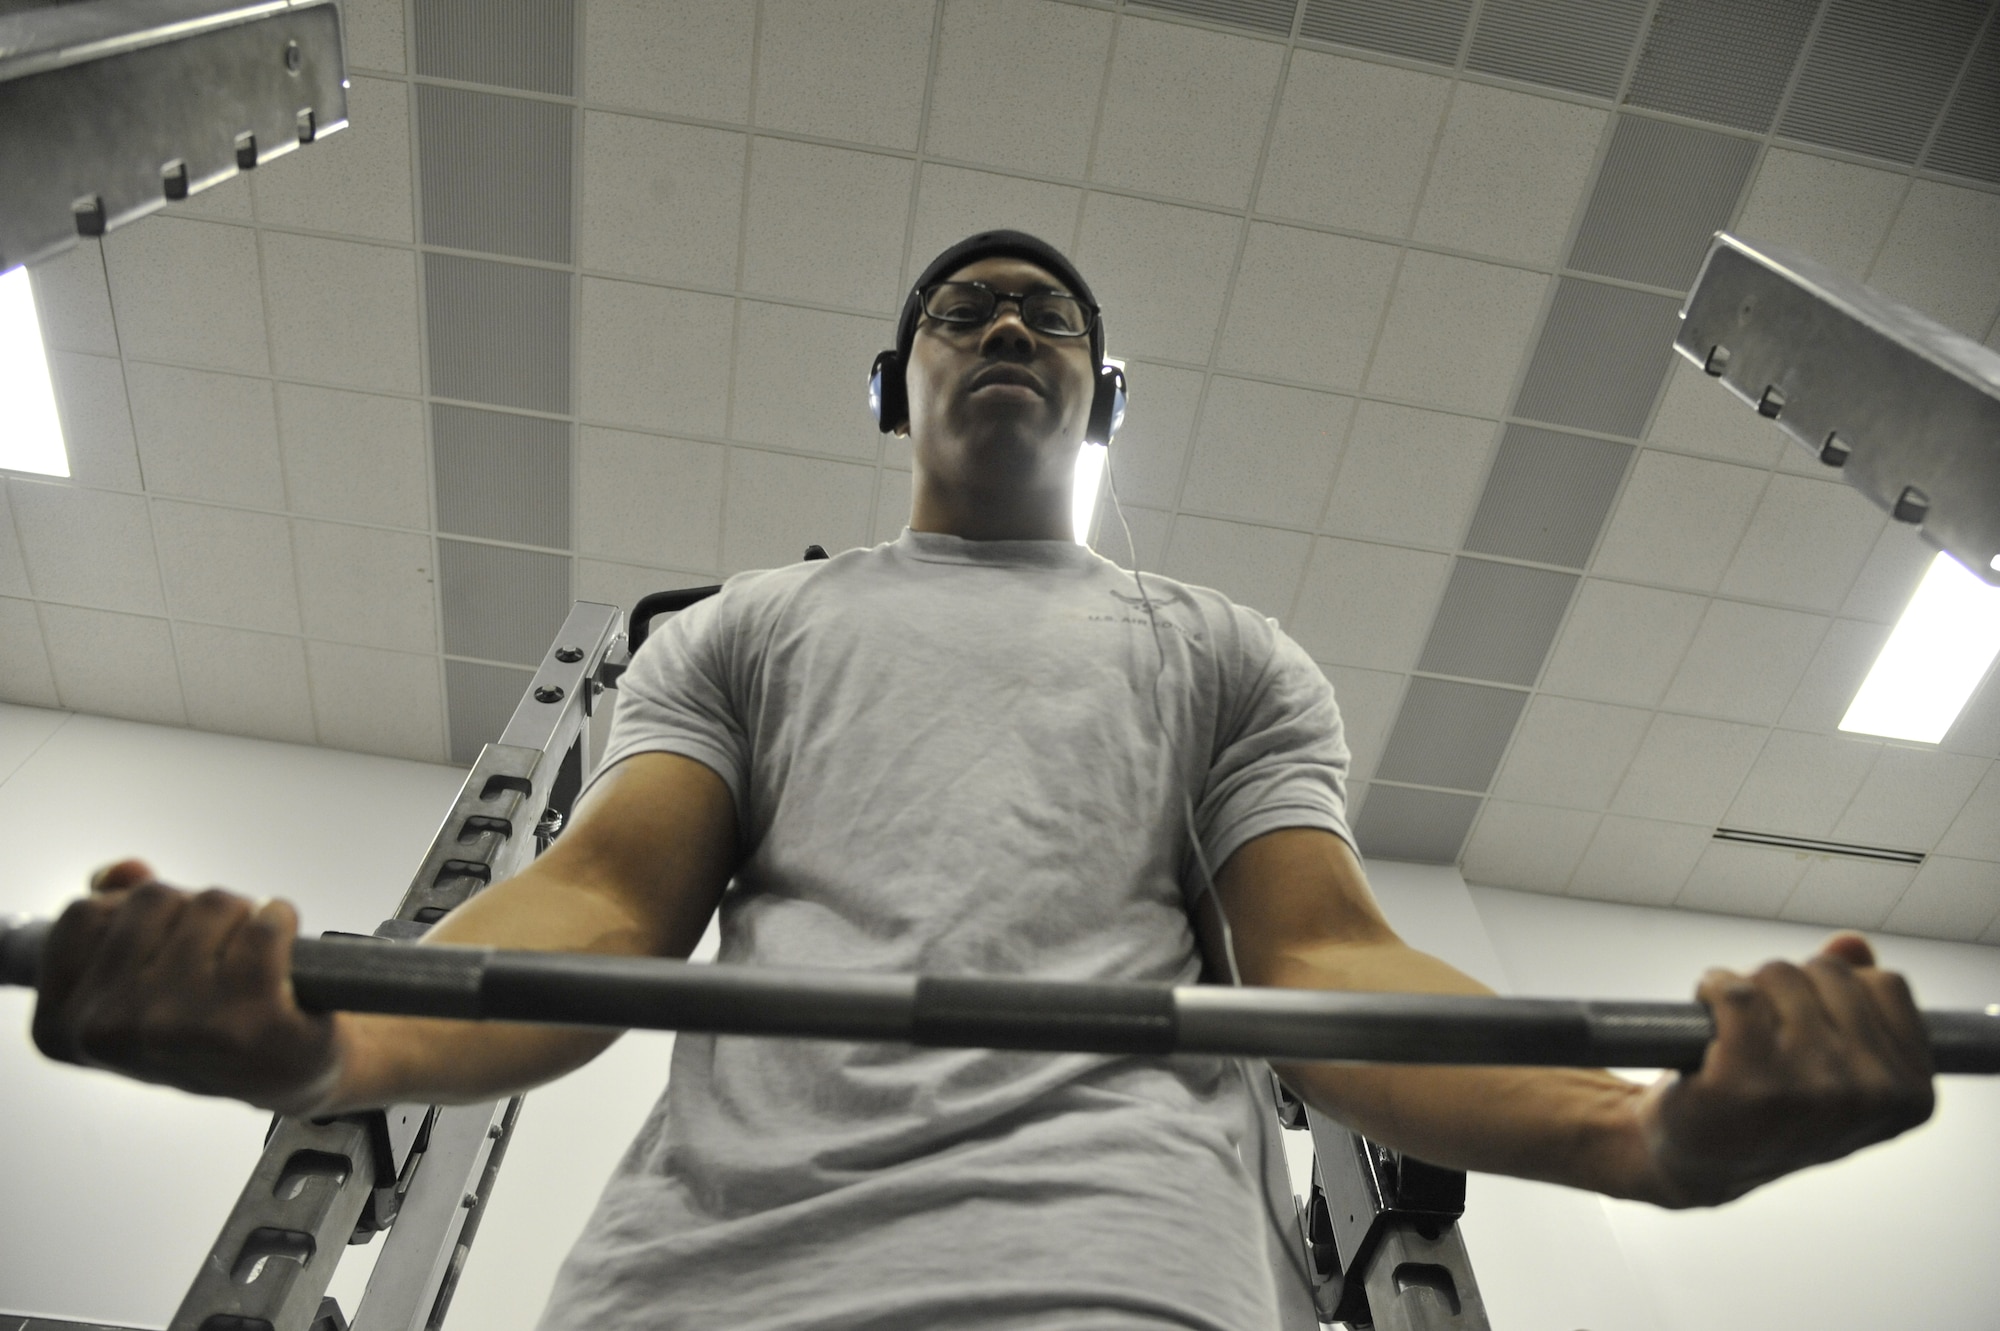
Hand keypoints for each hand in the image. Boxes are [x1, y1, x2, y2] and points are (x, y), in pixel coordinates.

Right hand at [31, 860, 342, 1114]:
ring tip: (248, 958)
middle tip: (215, 952)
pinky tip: (283, 954)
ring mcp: (176, 1027)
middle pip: (152, 898)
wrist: (286, 1074)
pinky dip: (281, 922)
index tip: (160, 946)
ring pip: (211, 903)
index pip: (83, 914)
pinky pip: (267, 925)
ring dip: (240, 916)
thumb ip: (114, 918)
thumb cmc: (207, 1024)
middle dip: (192, 910)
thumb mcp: (137, 982)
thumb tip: (123, 871)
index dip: (132, 913)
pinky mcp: (248, 1021)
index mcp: (63, 1025)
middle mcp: (110, 1031)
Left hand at [1637, 933, 1933, 1206]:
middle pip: (1829, 971)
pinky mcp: (1747, 1080)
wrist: (1700, 1161)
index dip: (1838, 989)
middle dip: (1789, 987)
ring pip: (1778, 974)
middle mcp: (1870, 1094)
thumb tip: (1852, 944)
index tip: (1813, 1026)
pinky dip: (1712, 989)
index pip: (1886, 984)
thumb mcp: (1836, 1065)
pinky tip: (1708, 1019)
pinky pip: (1734, 991)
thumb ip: (1855, 1002)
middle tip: (1766, 1030)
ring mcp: (1811, 1088)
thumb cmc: (1770, 1109)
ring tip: (1736, 1031)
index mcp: (1909, 1093)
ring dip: (1747, 988)